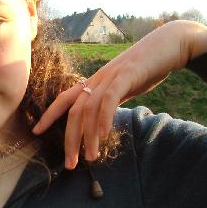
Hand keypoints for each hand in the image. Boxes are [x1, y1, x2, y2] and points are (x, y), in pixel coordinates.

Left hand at [32, 20, 206, 169]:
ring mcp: (110, 77)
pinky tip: (105, 135)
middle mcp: (97, 79)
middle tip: (70, 163)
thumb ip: (111, 101)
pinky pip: (110, 99)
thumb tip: (103, 121)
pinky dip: (104, 118)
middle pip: (74, 111)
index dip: (49, 115)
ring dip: (88, 136)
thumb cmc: (148, 68)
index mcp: (94, 82)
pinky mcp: (127, 76)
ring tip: (89, 157)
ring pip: (90, 109)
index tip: (36, 132)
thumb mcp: (124, 87)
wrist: (170, 44)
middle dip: (69, 139)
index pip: (64, 99)